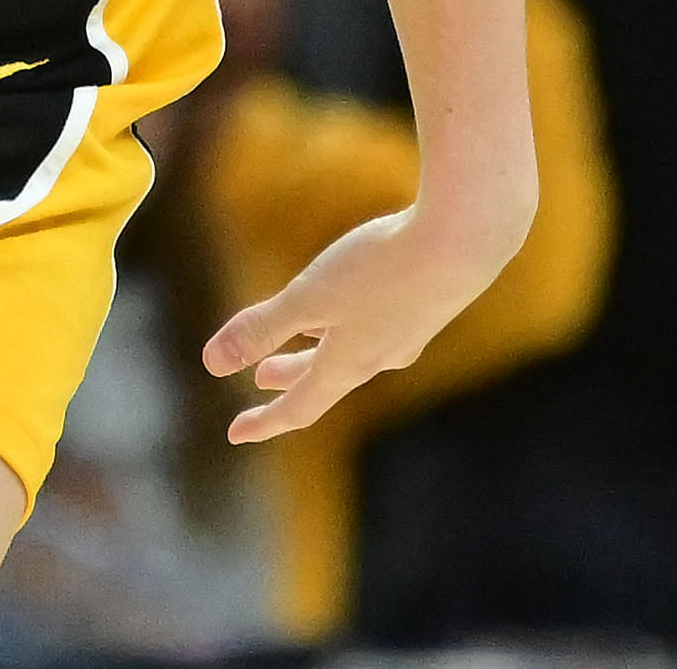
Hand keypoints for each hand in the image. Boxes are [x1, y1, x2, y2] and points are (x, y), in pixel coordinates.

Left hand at [202, 200, 520, 443]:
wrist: (464, 241)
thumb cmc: (383, 269)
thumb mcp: (310, 296)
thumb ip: (262, 327)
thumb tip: (211, 365)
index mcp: (349, 364)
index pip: (300, 407)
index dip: (264, 421)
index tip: (235, 434)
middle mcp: (380, 357)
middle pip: (325, 377)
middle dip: (288, 377)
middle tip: (259, 379)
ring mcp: (407, 331)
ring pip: (352, 348)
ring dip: (319, 347)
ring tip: (302, 336)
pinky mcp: (426, 301)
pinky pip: (376, 323)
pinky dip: (349, 321)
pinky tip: (352, 295)